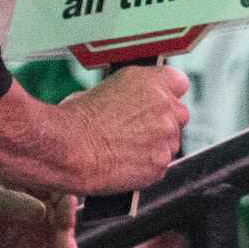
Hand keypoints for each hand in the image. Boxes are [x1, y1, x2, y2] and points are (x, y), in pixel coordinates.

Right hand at [64, 65, 190, 190]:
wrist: (71, 149)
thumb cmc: (77, 119)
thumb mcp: (103, 89)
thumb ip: (130, 94)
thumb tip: (130, 103)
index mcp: (151, 81)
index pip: (177, 82)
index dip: (165, 93)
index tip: (156, 101)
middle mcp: (165, 106)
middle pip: (177, 114)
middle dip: (161, 122)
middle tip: (136, 130)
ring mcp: (167, 137)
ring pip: (170, 142)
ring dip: (154, 146)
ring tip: (124, 149)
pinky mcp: (162, 164)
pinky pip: (160, 165)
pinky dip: (147, 167)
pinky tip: (124, 163)